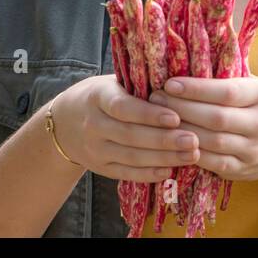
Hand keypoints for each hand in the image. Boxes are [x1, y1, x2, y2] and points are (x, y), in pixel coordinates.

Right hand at [52, 75, 201, 181]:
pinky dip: (149, 174)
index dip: (149, 114)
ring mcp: (94, 149)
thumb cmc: (102, 96)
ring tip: (191, 155)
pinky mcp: (99, 167)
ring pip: (131, 157)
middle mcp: (93, 124)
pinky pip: (126, 173)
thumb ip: (140, 84)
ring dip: (163, 158)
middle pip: (130, 136)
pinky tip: (170, 171)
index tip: (175, 117)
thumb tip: (181, 84)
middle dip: (164, 140)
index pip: (123, 107)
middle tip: (194, 140)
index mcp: (98, 97)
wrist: (64, 122)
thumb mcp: (113, 83)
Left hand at [148, 76, 257, 183]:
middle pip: (215, 118)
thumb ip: (233, 77)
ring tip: (157, 121)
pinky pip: (214, 164)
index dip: (196, 89)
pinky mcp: (244, 170)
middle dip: (181, 108)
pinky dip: (192, 155)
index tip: (169, 83)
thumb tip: (195, 55)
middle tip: (155, 99)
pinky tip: (174, 144)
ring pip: (212, 143)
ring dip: (181, 132)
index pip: (227, 92)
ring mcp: (253, 150)